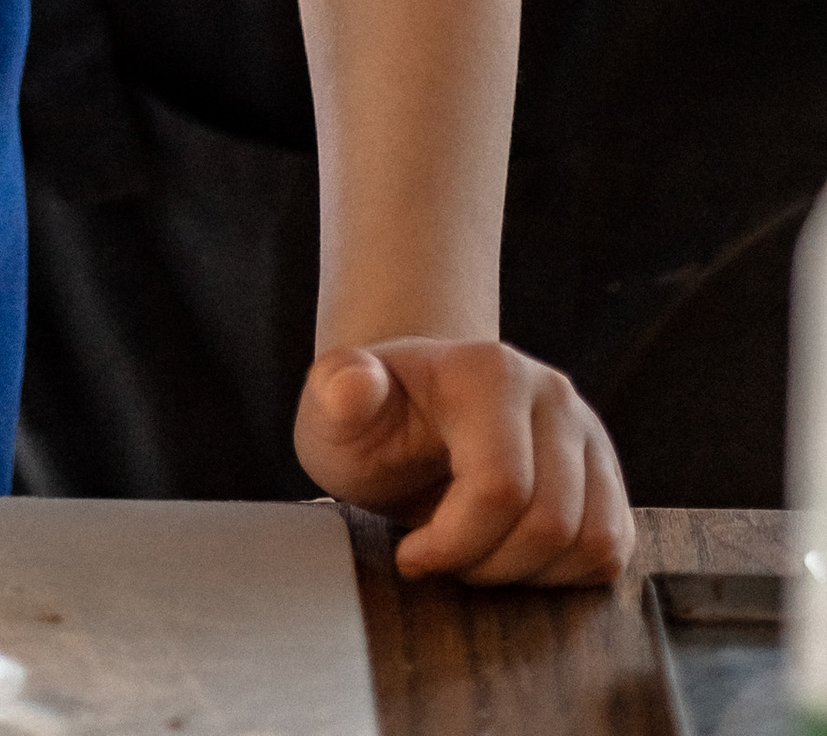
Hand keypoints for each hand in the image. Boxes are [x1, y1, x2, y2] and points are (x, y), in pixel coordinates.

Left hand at [294, 341, 632, 584]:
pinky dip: (563, 575)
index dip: (455, 543)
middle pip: (550, 522)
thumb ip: (337, 392)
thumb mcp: (333, 407)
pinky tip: (510, 555)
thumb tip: (355, 386)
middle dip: (488, 564)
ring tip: (474, 553)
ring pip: (591, 542)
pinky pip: (612, 551)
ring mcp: (588, 434)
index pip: (501, 487)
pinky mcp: (607, 477)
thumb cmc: (371, 421)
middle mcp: (552, 393)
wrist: (409, 416)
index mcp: (488, 370)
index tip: (410, 555)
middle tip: (441, 557)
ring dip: (527, 574)